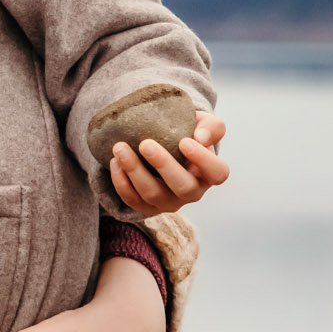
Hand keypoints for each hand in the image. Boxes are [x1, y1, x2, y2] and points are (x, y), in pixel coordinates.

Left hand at [110, 110, 228, 216]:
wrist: (163, 145)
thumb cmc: (186, 133)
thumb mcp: (201, 124)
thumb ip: (210, 126)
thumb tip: (201, 136)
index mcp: (209, 173)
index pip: (217, 173)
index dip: (203, 160)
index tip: (184, 141)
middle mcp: (192, 192)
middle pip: (183, 187)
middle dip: (163, 165)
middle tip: (145, 143)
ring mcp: (169, 202)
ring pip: (153, 194)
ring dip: (135, 171)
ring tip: (120, 147)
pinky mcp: (147, 207)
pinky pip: (133, 200)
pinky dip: (121, 182)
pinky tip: (114, 162)